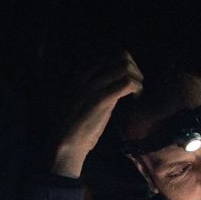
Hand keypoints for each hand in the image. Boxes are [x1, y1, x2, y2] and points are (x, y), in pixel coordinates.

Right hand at [52, 51, 143, 177]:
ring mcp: (93, 86)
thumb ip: (93, 89)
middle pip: (120, 55)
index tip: (128, 83)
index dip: (124, 66)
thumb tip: (113, 85)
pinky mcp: (101, 99)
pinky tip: (136, 100)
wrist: (63, 144)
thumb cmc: (73, 127)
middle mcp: (86, 75)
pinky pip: (127, 83)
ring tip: (137, 93)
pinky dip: (137, 89)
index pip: (110, 56)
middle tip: (137, 86)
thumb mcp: (80, 100)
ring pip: (125, 66)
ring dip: (137, 78)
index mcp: (80, 73)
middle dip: (134, 69)